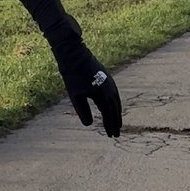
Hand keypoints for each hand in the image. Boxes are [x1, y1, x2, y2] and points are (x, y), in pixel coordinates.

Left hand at [47, 16, 122, 136]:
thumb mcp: (75, 96)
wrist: (75, 55)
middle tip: (116, 134)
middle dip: (115, 122)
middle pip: (115, 110)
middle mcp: (111, 89)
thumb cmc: (73, 76)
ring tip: (116, 123)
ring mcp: (110, 83)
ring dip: (116, 113)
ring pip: (116, 102)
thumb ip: (83, 111)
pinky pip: (113, 95)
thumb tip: (89, 125)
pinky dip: (113, 104)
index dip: (110, 126)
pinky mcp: (107, 78)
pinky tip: (110, 107)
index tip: (111, 136)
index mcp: (104, 94)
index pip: (109, 115)